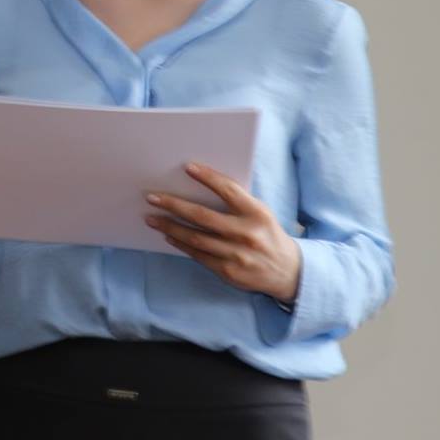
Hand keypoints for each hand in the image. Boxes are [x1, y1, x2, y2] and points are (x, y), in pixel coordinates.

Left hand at [144, 163, 301, 302]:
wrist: (287, 271)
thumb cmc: (267, 234)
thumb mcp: (260, 213)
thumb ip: (236, 202)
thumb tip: (199, 186)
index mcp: (256, 213)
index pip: (228, 190)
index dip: (208, 177)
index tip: (187, 167)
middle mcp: (246, 233)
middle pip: (202, 216)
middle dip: (173, 205)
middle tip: (152, 197)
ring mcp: (237, 254)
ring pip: (195, 238)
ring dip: (170, 226)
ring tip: (152, 218)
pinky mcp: (228, 271)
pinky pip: (198, 255)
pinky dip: (180, 244)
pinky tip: (168, 235)